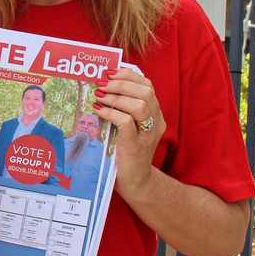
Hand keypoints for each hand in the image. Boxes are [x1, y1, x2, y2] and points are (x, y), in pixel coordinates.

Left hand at [92, 68, 164, 197]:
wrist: (135, 182)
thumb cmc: (126, 151)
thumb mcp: (128, 126)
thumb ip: (122, 108)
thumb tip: (100, 86)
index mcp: (155, 114)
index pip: (147, 85)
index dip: (128, 75)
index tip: (110, 73)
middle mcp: (155, 122)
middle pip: (145, 92)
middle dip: (120, 84)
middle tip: (101, 84)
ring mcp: (147, 135)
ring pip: (139, 105)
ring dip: (116, 97)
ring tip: (99, 97)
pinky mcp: (135, 146)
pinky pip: (126, 122)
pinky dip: (111, 113)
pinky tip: (98, 110)